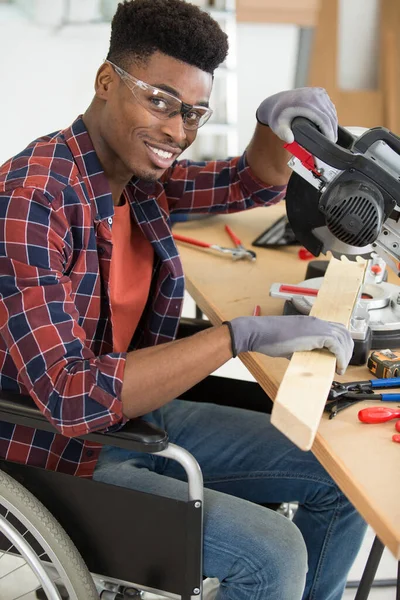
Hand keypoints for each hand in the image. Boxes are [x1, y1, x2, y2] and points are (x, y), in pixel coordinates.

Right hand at [225, 315, 352, 374]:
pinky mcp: (316, 334)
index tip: (339, 356)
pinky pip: (337, 346)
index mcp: (311, 322)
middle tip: (342, 364)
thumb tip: (306, 359)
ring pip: (344, 339)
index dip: (341, 343)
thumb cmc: (268, 337)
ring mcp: (317, 326)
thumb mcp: (289, 343)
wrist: (258, 332)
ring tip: (340, 367)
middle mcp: (317, 322)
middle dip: (347, 349)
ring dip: (346, 355)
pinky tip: (338, 366)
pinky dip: (341, 357)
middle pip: (344, 333)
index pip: (335, 329)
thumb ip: (301, 348)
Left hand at [256, 87, 337, 143]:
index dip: (329, 131)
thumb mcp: (277, 126)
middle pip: (330, 115)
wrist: (276, 102)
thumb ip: (283, 133)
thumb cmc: (277, 116)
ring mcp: (318, 92)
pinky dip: (330, 116)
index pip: (324, 119)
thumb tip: (290, 139)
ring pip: (332, 111)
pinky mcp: (321, 92)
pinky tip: (328, 126)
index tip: (330, 141)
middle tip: (331, 142)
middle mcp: (314, 95)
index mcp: (306, 101)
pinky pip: (330, 106)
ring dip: (333, 124)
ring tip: (330, 136)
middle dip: (332, 130)